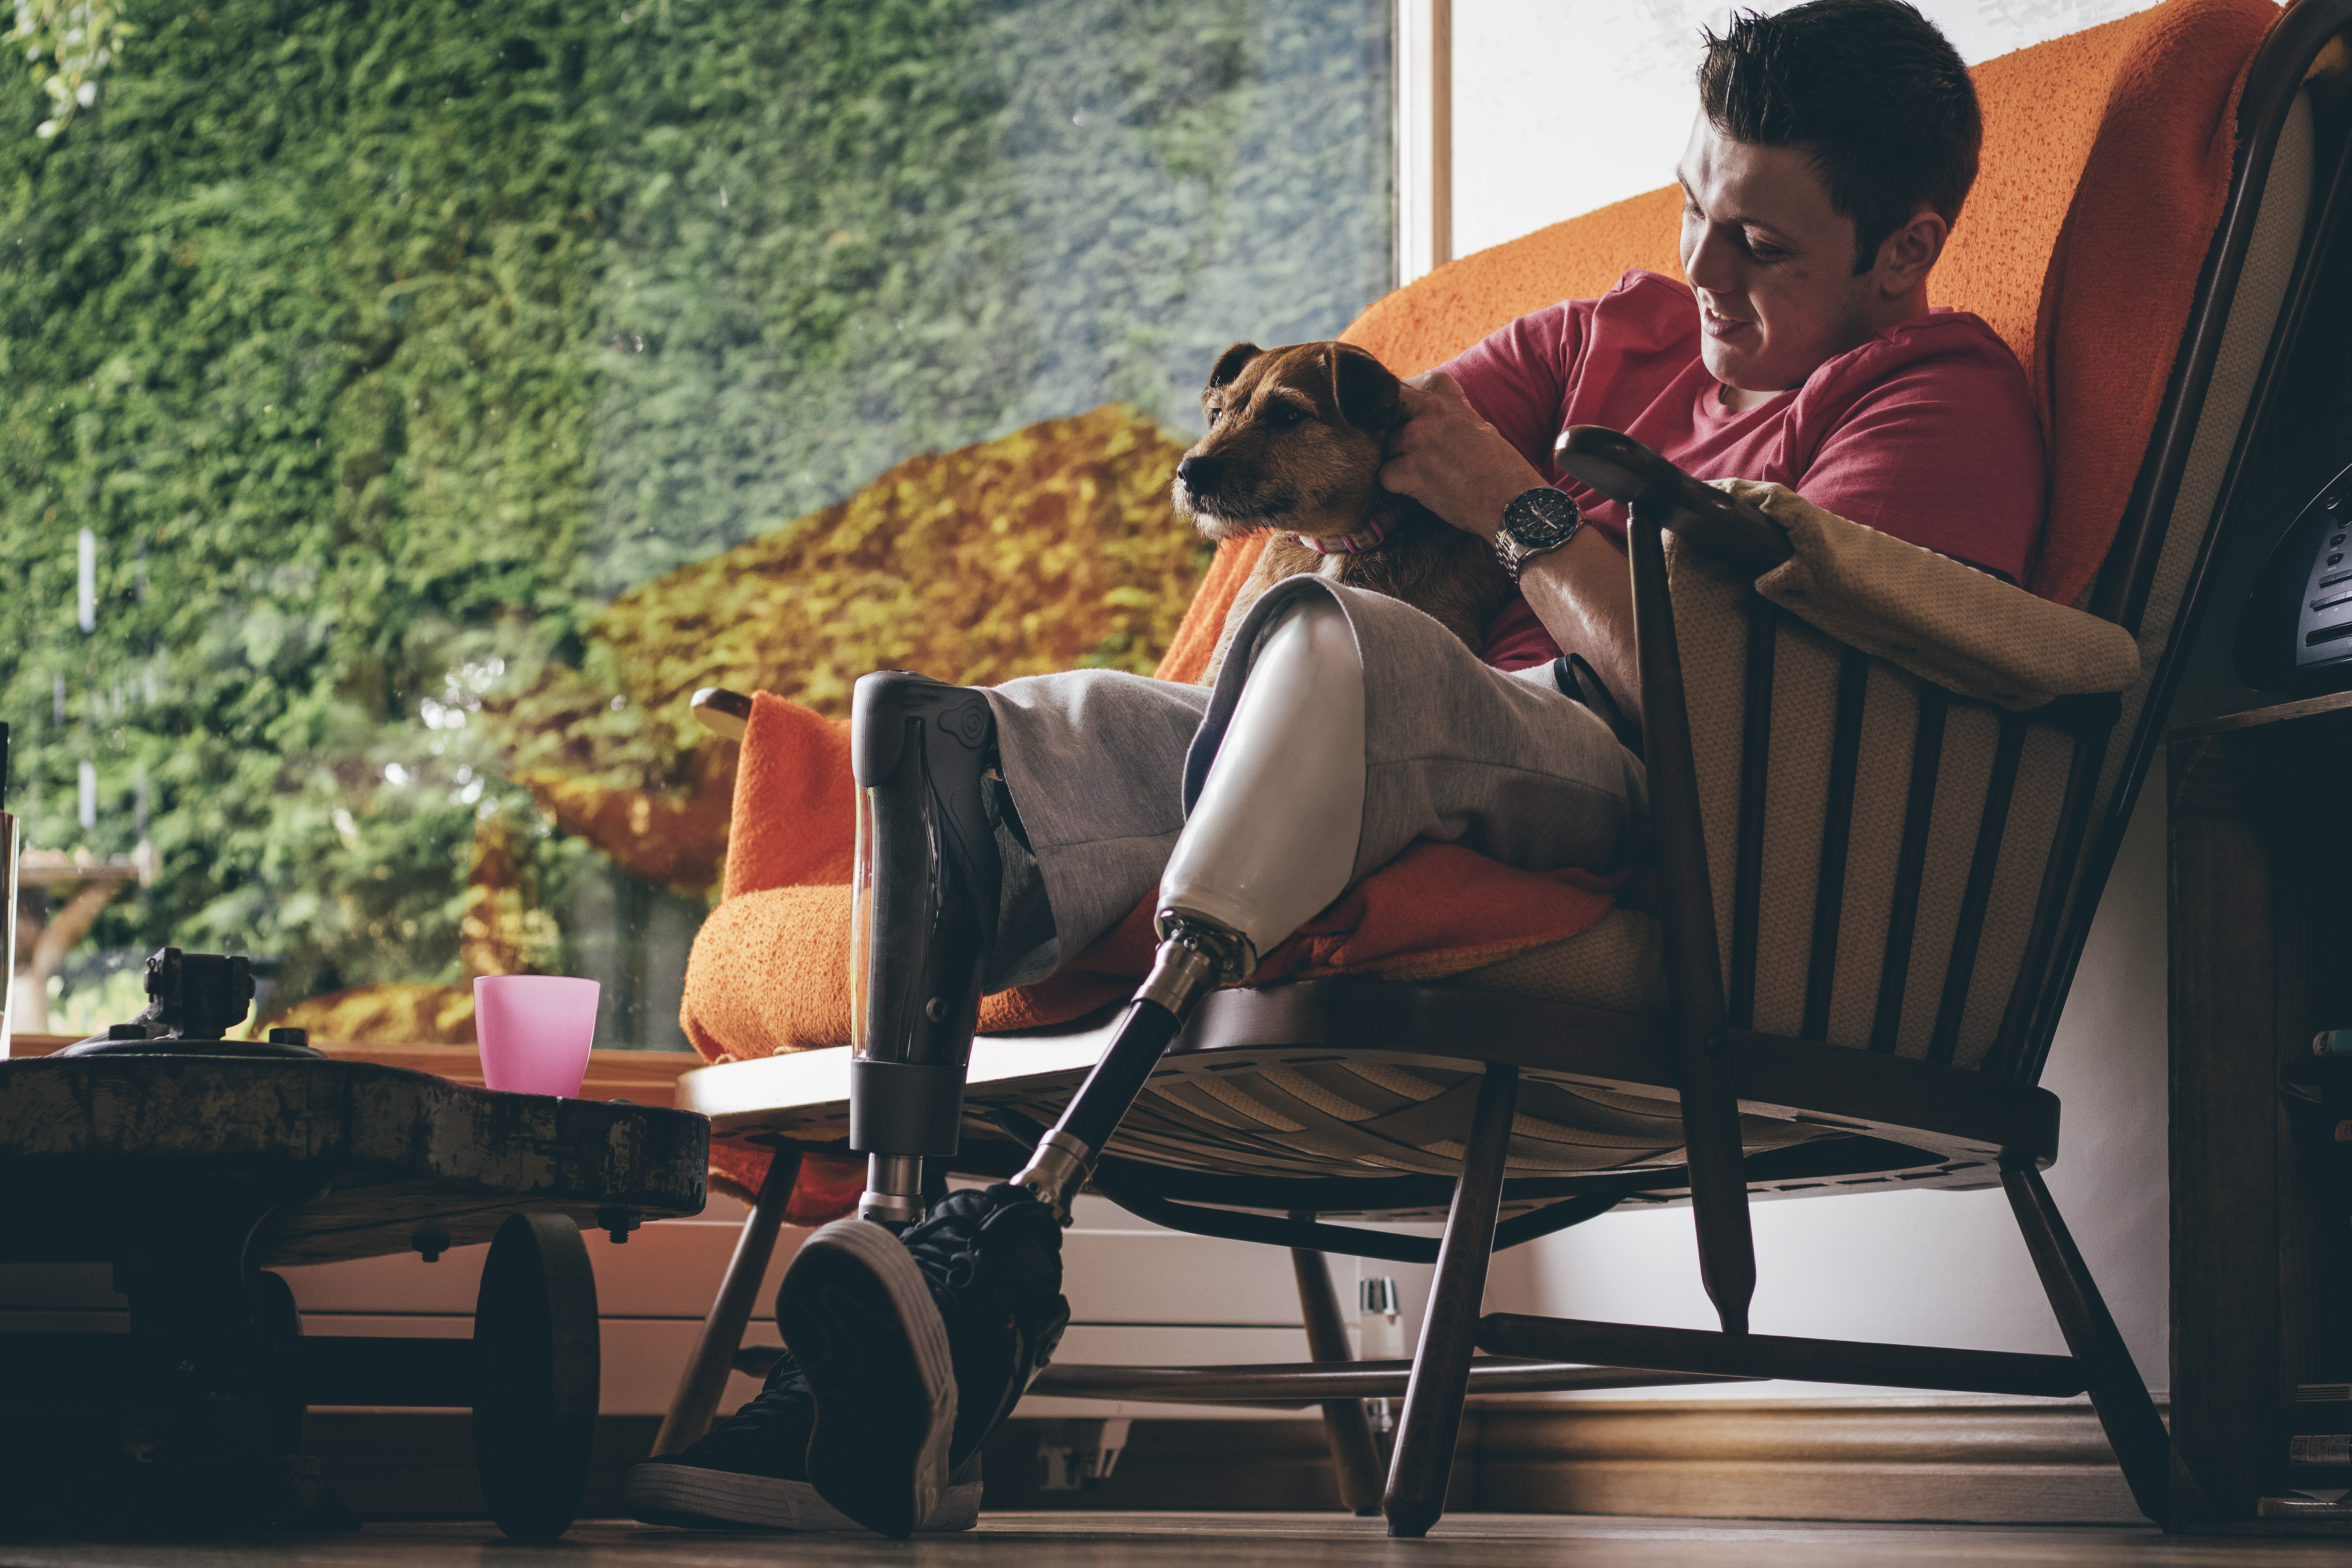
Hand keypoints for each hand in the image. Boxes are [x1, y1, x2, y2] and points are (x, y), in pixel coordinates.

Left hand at [1377, 370, 1550, 540]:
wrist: (1512, 502)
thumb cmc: (1502, 470)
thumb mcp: (1481, 428)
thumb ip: (1454, 416)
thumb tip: (1435, 416)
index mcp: (1448, 402)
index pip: (1413, 384)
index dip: (1406, 402)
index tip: (1409, 417)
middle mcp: (1429, 415)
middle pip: (1390, 412)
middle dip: (1394, 429)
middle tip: (1409, 450)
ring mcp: (1417, 441)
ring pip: (1386, 445)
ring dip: (1398, 461)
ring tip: (1423, 475)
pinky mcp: (1409, 471)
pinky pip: (1384, 474)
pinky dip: (1395, 485)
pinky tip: (1415, 490)